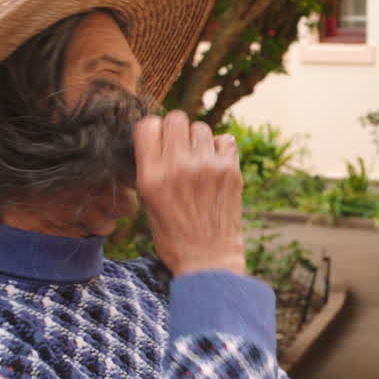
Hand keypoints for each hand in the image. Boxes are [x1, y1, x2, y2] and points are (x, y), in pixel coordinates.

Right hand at [134, 111, 244, 275]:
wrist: (208, 259)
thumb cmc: (174, 235)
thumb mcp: (148, 202)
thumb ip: (151, 168)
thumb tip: (158, 139)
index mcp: (152, 175)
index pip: (148, 125)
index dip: (153, 131)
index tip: (158, 142)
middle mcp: (178, 166)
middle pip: (176, 118)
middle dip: (176, 130)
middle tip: (180, 149)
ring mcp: (207, 167)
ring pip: (201, 127)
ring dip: (198, 140)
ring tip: (199, 161)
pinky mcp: (230, 171)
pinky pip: (225, 139)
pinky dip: (220, 149)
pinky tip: (215, 165)